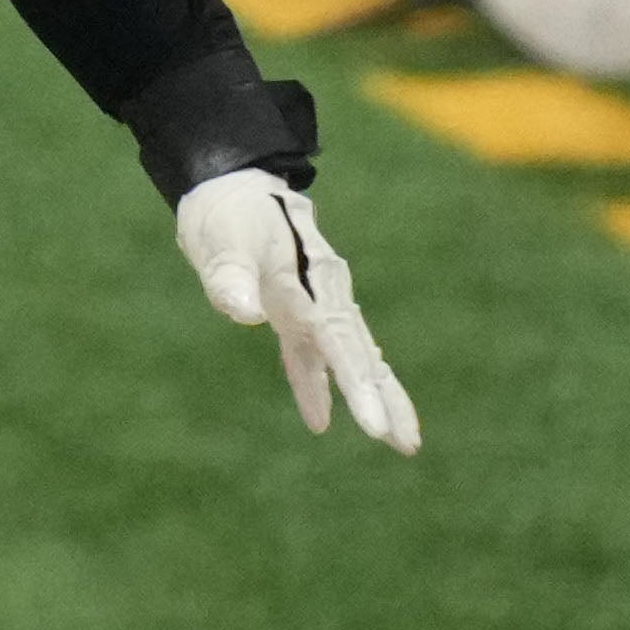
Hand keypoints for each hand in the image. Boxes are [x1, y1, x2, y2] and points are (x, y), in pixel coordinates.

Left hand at [175, 168, 421, 452]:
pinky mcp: (295, 312)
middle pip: (359, 353)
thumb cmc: (228, 213)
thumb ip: (231, 275)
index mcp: (311, 280)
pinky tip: (320, 421)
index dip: (357, 383)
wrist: (233, 185)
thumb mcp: (222, 240)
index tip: (375, 425)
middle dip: (382, 398)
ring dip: (371, 395)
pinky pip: (314, 355)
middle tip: (406, 444)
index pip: (339, 339)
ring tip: (399, 442)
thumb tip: (246, 313)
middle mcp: (323, 294)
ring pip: (351, 356)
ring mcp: (314, 304)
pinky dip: (319, 386)